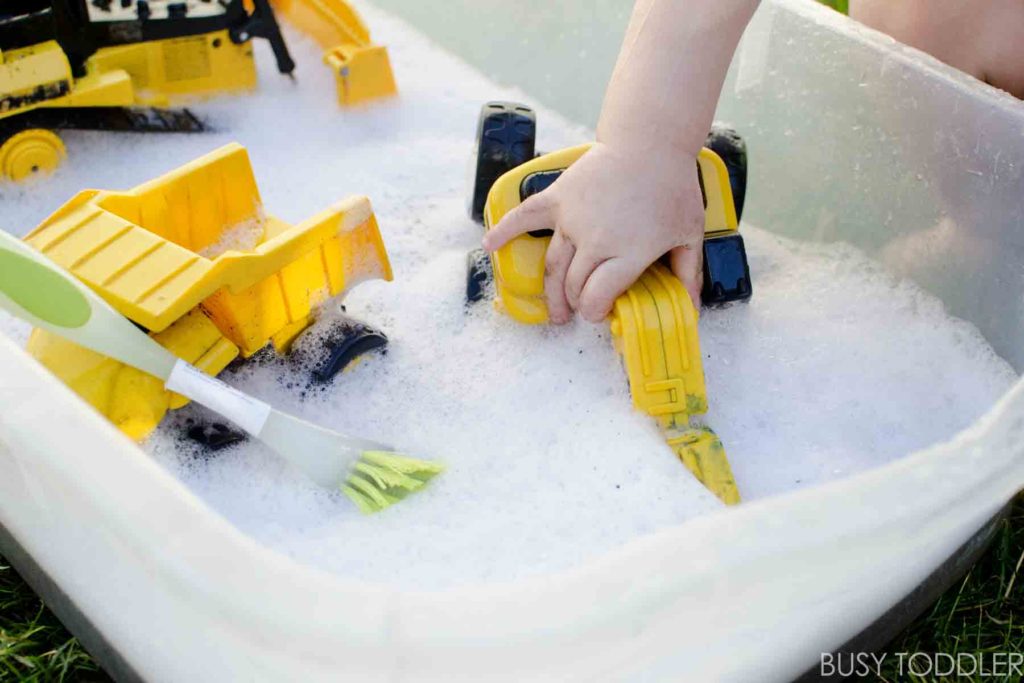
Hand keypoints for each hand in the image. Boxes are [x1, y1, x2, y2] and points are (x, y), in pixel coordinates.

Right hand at [482, 142, 704, 323]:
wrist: (650, 142)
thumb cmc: (672, 187)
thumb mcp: (689, 232)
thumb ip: (687, 271)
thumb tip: (691, 308)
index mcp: (627, 254)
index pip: (598, 297)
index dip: (596, 312)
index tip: (599, 315)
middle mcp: (596, 241)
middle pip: (575, 286)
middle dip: (577, 304)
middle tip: (578, 312)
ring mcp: (573, 220)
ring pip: (554, 266)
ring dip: (551, 291)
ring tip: (554, 309)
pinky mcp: (558, 198)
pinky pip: (525, 217)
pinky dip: (505, 231)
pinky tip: (490, 244)